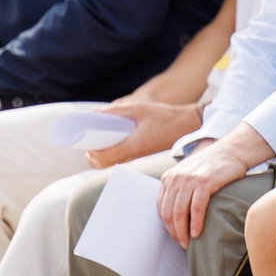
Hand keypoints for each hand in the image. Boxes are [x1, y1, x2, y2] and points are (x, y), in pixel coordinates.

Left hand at [87, 98, 203, 168]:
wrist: (188, 125)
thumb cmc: (165, 116)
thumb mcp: (139, 108)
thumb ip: (117, 110)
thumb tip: (96, 112)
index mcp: (134, 146)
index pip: (104, 158)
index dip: (92, 153)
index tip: (88, 143)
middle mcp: (136, 156)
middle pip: (105, 166)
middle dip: (93, 159)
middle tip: (90, 146)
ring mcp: (140, 158)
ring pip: (113, 166)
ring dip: (102, 159)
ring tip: (99, 145)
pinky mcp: (144, 157)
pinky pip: (123, 162)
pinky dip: (113, 157)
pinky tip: (113, 146)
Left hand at [157, 140, 250, 245]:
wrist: (231, 151)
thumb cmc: (213, 166)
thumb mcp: (189, 173)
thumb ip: (179, 188)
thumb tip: (177, 213)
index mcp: (168, 178)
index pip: (161, 207)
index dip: (167, 225)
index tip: (175, 235)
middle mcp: (175, 179)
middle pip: (168, 212)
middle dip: (174, 232)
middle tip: (181, 243)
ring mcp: (189, 180)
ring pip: (179, 213)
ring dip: (182, 232)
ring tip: (188, 243)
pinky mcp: (204, 183)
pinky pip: (196, 208)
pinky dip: (195, 223)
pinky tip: (197, 233)